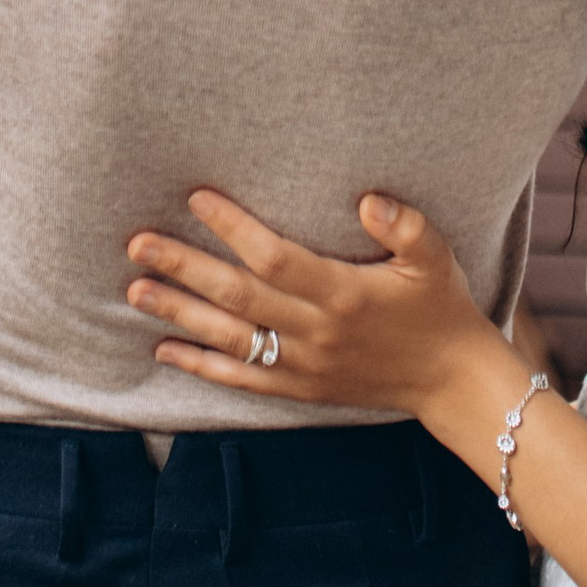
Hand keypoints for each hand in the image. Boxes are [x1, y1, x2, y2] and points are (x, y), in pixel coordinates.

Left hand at [126, 186, 511, 433]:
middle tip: (138, 244)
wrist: (451, 380)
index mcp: (345, 293)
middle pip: (238, 296)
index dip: (233, 227)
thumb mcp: (435, 258)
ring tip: (135, 291)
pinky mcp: (300, 389)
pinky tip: (165, 348)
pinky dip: (200, 366)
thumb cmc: (440, 307)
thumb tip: (366, 198)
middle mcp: (317, 332)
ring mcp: (305, 365)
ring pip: (229, 339)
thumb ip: (405, 225)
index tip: (196, 197)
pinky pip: (241, 380)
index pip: (275, 257)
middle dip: (184, 268)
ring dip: (179, 313)